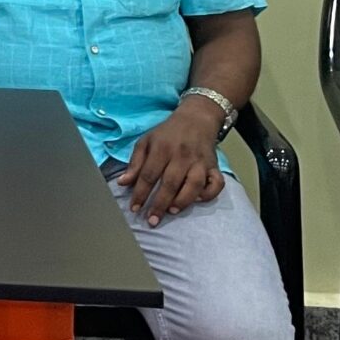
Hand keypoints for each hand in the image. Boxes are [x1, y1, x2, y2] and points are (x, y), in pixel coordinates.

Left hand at [114, 105, 225, 225]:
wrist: (196, 119)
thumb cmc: (167, 134)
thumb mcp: (146, 142)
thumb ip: (135, 163)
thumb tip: (123, 183)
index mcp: (162, 149)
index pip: (149, 175)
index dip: (140, 193)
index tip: (134, 209)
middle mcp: (182, 156)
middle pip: (170, 183)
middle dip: (160, 204)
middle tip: (152, 220)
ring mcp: (200, 162)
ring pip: (194, 185)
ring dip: (183, 200)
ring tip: (172, 211)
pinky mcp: (215, 166)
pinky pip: (217, 183)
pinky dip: (209, 194)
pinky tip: (198, 199)